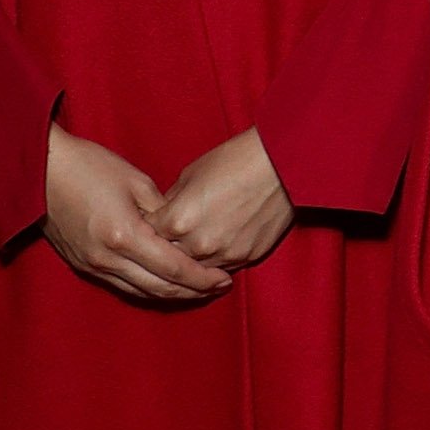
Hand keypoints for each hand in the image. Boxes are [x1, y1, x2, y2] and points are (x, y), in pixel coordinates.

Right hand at [42, 126, 232, 301]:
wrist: (40, 171)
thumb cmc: (90, 167)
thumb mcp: (136, 182)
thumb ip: (164, 212)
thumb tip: (185, 232)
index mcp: (124, 235)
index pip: (174, 268)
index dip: (202, 278)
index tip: (225, 279)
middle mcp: (107, 258)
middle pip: (159, 287)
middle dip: (193, 292)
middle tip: (219, 288)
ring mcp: (91, 265)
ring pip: (140, 292)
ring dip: (171, 295)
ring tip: (198, 290)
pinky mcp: (82, 265)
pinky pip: (121, 286)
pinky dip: (147, 288)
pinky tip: (165, 284)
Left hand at [153, 127, 294, 269]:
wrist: (283, 162)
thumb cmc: (236, 159)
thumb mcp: (191, 174)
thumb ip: (172, 203)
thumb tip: (162, 218)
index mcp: (177, 220)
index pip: (147, 239)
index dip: (146, 233)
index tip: (148, 230)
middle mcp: (197, 243)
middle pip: (169, 260)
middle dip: (166, 250)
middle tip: (168, 242)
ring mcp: (224, 253)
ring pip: (196, 270)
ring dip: (192, 260)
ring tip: (195, 246)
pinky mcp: (248, 256)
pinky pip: (223, 266)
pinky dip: (217, 259)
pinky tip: (218, 245)